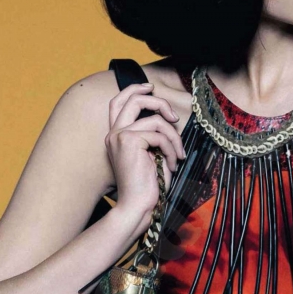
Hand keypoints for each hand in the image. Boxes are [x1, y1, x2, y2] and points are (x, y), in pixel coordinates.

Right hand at [106, 81, 185, 222]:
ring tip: (178, 155)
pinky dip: (172, 148)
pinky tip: (172, 164)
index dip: (134, 90)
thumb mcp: (151, 154)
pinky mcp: (129, 141)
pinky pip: (160, 134)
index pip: (118, 102)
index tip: (151, 88)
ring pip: (155, 119)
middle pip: (134, 100)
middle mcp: (114, 134)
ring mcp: (119, 136)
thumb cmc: (147, 185)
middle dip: (158, 102)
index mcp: (116, 136)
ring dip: (173, 137)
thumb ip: (153, 135)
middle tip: (174, 117)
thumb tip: (169, 118)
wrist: (138, 205)